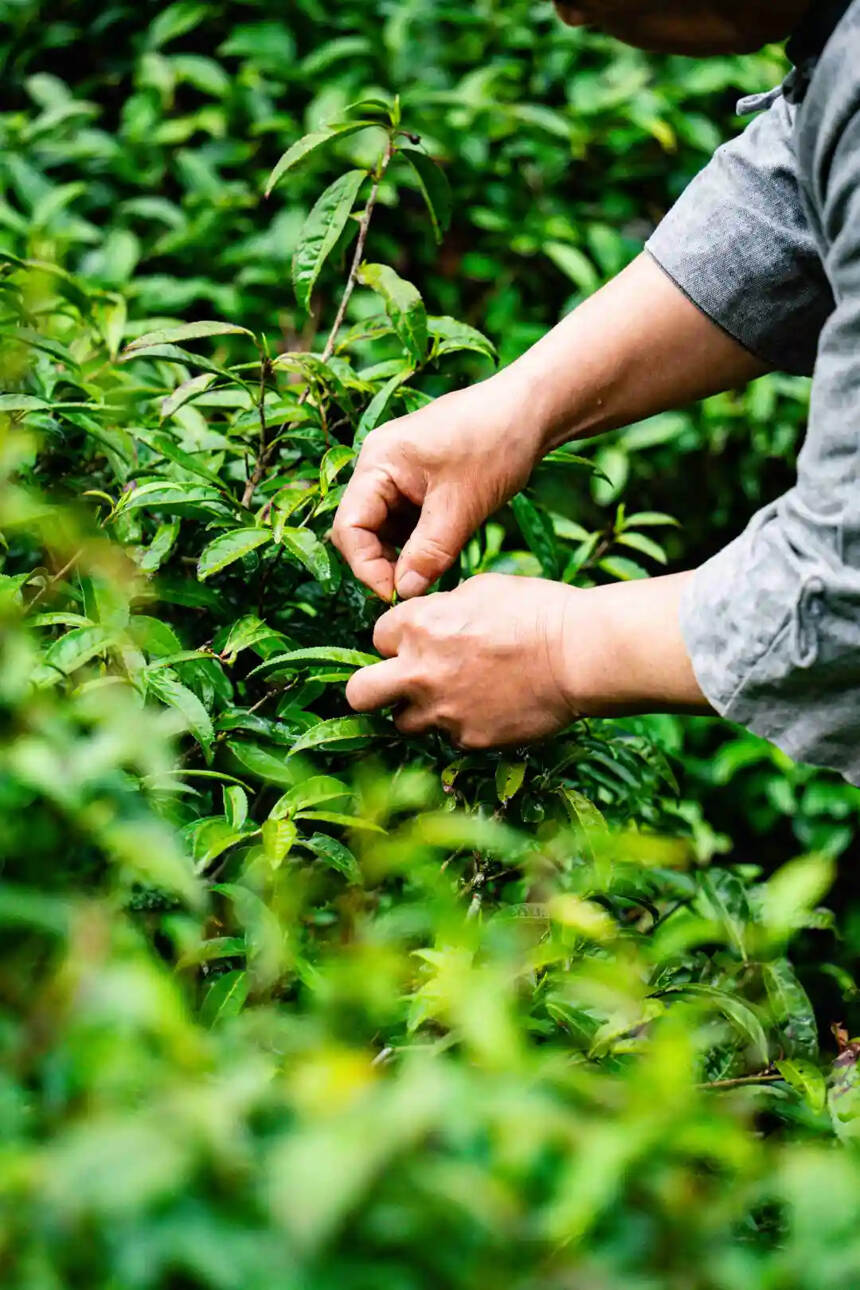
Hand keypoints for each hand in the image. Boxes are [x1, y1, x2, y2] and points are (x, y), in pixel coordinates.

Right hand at [331, 375, 543, 602]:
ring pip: (384, 527)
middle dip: (383, 562)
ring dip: (402, 554)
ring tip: (433, 571)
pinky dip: (418, 540)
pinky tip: (440, 553)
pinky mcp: (417, 478)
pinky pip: (405, 518)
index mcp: (378, 461)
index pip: (350, 526)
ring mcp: (397, 470)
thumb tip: (405, 592)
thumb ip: (430, 552)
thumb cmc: (496, 444)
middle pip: (361, 528)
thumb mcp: (462, 506)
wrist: (530, 410)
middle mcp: (378, 464)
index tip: (396, 594)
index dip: (367, 566)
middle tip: (415, 589)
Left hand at [346, 571, 709, 748]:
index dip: (397, 640)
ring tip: (454, 697)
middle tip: (395, 685)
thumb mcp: (480, 589)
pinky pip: (450, 737)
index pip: (377, 638)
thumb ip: (440, 610)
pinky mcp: (469, 739)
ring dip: (419, 711)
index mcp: (417, 627)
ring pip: (402, 723)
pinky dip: (463, 725)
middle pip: (359, 693)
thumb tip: (429, 621)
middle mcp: (419, 673)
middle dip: (370, 688)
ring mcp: (442, 712)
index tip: (416, 642)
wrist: (579, 655)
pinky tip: (492, 707)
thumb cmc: (536, 611)